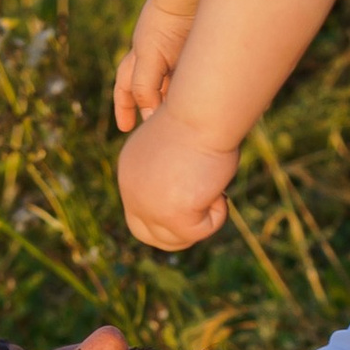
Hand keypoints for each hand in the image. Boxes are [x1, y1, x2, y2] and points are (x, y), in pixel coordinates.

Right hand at [115, 0, 195, 128]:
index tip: (125, 128)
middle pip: (147, 91)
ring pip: (170, 88)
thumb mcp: (148, 57)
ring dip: (171, 104)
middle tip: (152, 131)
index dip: (124, 108)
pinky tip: (202, 105)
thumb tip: (150, 117)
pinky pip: (191, 80)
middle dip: (147, 109)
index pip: (126, 90)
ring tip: (179, 124)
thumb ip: (146, 87)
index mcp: (138, 59)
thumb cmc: (164, 26)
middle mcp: (156, 60)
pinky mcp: (194, 58)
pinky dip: (192, 94)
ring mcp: (175, 58)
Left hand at [119, 100, 240, 248]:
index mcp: (129, 173)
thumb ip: (173, 174)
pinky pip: (202, 231)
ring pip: (176, 239)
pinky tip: (220, 188)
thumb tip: (193, 198)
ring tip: (217, 191)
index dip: (164, 219)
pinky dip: (218, 214)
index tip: (193, 209)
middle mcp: (131, 192)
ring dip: (202, 220)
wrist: (202, 110)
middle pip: (147, 236)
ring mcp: (149, 206)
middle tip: (206, 216)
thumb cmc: (199, 119)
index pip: (138, 214)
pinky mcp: (172, 215)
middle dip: (177, 235)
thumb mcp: (178, 149)